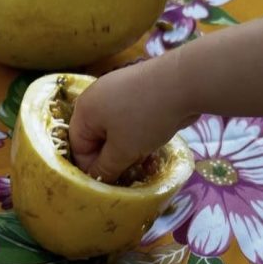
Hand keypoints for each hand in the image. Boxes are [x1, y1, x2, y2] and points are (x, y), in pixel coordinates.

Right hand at [69, 54, 196, 182]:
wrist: (184, 82)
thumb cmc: (145, 118)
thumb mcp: (123, 151)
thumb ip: (104, 169)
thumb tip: (95, 179)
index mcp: (84, 109)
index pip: (78, 147)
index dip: (92, 168)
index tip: (110, 181)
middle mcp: (96, 97)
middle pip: (96, 137)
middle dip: (111, 158)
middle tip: (129, 171)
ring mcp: (118, 90)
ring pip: (115, 130)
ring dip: (127, 149)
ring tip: (144, 159)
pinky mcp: (138, 89)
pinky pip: (131, 119)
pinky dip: (138, 134)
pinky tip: (153, 143)